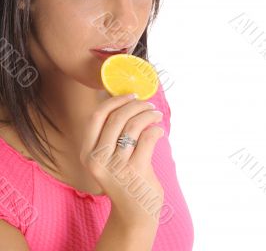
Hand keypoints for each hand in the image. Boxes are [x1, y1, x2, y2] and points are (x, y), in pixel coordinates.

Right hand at [79, 93, 164, 230]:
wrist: (134, 214)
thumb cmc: (124, 180)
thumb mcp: (107, 159)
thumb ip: (111, 135)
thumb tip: (127, 102)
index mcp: (87, 153)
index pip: (96, 116)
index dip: (114, 101)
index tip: (130, 95)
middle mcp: (97, 159)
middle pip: (116, 118)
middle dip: (135, 105)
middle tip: (148, 105)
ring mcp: (116, 166)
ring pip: (133, 126)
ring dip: (148, 115)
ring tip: (156, 115)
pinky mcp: (135, 171)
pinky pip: (147, 138)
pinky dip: (156, 130)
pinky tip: (159, 131)